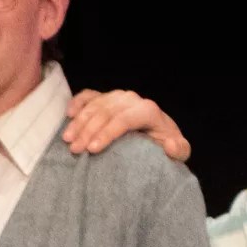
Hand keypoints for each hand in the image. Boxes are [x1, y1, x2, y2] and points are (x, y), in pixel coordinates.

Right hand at [61, 88, 190, 162]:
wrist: (160, 132)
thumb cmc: (166, 144)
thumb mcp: (178, 150)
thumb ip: (179, 150)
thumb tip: (169, 144)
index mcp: (148, 110)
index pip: (124, 119)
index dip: (107, 133)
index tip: (93, 149)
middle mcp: (132, 99)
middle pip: (105, 112)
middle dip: (88, 130)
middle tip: (74, 149)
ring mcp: (117, 96)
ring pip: (95, 104)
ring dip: (79, 121)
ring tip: (67, 139)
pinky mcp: (106, 97)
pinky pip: (89, 95)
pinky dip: (78, 102)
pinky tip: (69, 114)